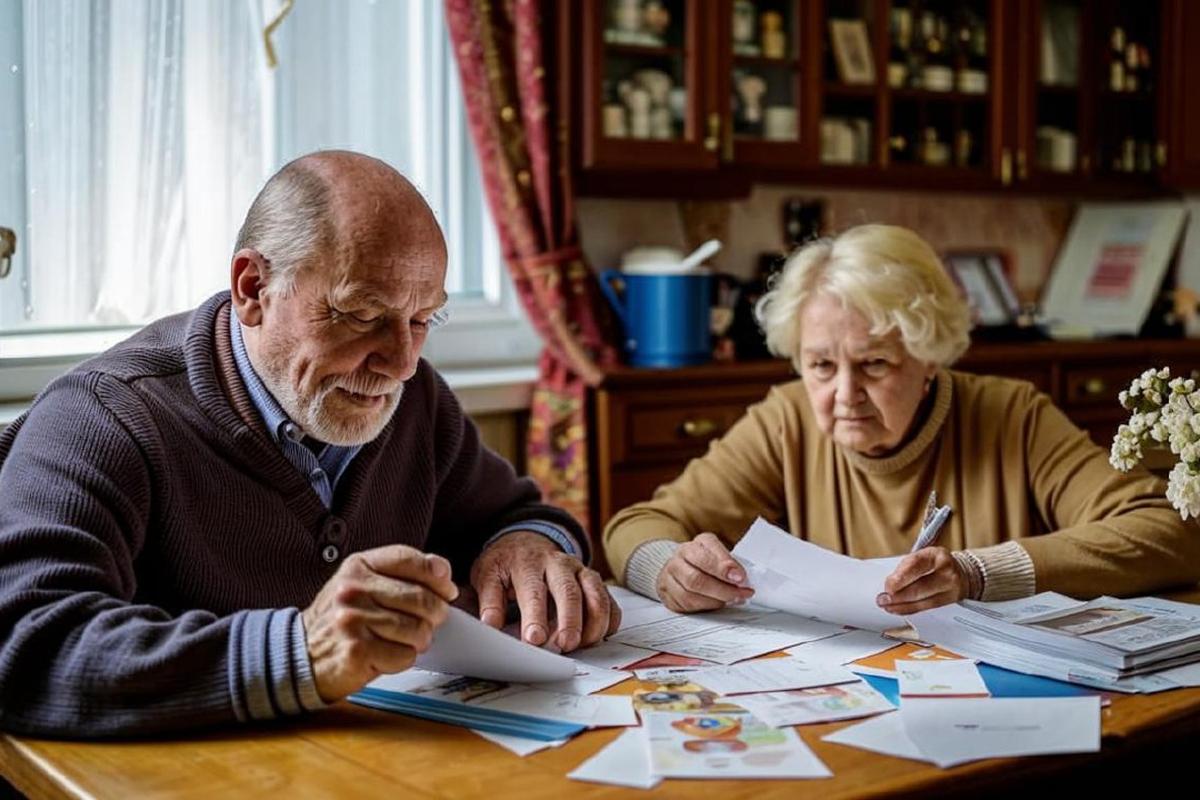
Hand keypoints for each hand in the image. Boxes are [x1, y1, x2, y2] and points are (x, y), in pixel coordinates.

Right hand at [302, 545, 457, 701]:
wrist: (300, 654)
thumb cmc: (340, 619)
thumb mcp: (361, 584)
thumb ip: (399, 574)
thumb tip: (443, 575)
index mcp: (358, 566)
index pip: (410, 559)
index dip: (437, 576)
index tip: (447, 590)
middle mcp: (353, 589)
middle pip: (421, 598)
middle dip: (435, 615)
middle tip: (429, 623)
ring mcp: (353, 620)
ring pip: (418, 629)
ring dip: (418, 640)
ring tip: (402, 640)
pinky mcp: (357, 651)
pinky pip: (405, 655)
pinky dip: (402, 659)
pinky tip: (386, 655)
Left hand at [470, 531, 620, 651]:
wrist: (525, 542)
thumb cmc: (506, 565)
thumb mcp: (487, 575)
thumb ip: (489, 600)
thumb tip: (490, 625)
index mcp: (528, 562)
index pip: (533, 590)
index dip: (534, 616)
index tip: (534, 639)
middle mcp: (558, 563)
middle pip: (569, 591)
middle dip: (570, 621)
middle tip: (565, 645)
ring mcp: (579, 570)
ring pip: (595, 594)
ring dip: (593, 622)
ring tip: (583, 645)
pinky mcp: (593, 581)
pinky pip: (609, 600)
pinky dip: (609, 619)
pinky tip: (599, 636)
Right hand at [656, 532, 753, 612]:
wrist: (681, 567)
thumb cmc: (706, 561)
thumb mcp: (720, 554)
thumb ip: (730, 563)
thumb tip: (742, 579)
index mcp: (694, 545)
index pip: (705, 556)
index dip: (724, 568)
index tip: (741, 577)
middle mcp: (678, 559)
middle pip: (697, 579)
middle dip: (723, 589)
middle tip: (741, 593)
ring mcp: (669, 577)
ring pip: (690, 595)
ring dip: (715, 601)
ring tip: (732, 599)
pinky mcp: (667, 594)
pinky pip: (685, 605)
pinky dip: (705, 607)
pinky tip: (717, 603)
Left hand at [877, 547, 967, 614]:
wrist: (961, 573)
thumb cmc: (934, 564)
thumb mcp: (921, 557)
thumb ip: (905, 568)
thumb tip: (889, 585)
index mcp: (936, 555)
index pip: (916, 565)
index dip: (900, 578)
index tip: (887, 586)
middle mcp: (947, 572)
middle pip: (920, 587)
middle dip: (898, 596)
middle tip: (883, 599)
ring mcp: (951, 588)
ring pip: (923, 601)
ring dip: (901, 606)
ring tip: (887, 605)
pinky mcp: (950, 602)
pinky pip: (926, 608)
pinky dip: (909, 610)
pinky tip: (898, 609)